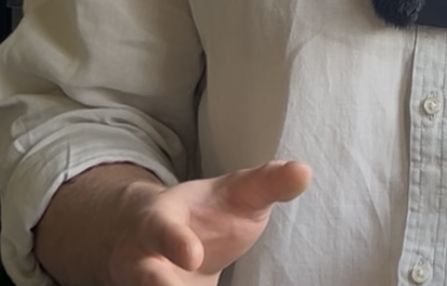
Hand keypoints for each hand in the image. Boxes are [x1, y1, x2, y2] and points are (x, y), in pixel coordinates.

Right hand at [107, 160, 311, 284]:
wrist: (153, 235)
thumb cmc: (205, 211)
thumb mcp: (235, 192)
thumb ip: (267, 183)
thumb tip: (304, 172)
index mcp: (158, 220)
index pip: (161, 230)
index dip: (175, 242)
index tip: (193, 256)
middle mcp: (141, 260)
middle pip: (143, 279)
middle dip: (157, 285)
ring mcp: (144, 285)